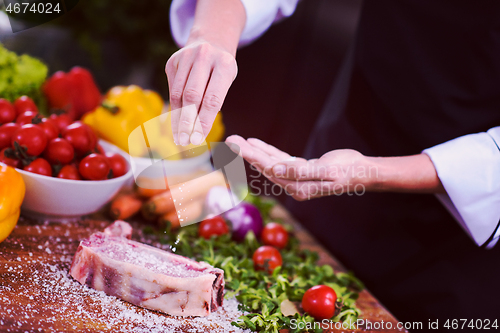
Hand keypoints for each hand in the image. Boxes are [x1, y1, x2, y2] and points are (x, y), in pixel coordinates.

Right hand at [166, 41, 237, 145]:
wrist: (210, 41)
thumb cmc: (221, 69)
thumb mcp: (226, 81)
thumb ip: (214, 102)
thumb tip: (197, 132)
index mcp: (224, 64)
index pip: (212, 99)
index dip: (204, 121)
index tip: (198, 139)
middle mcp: (204, 58)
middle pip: (192, 96)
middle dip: (188, 122)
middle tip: (186, 141)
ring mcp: (185, 57)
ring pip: (178, 94)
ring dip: (178, 119)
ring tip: (179, 138)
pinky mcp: (172, 62)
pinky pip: (172, 90)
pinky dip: (174, 109)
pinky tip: (175, 124)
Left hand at [226, 135, 373, 199]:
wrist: (363, 172)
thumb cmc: (348, 171)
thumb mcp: (327, 170)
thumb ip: (300, 172)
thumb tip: (275, 171)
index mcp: (297, 187)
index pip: (268, 169)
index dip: (250, 155)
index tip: (235, 144)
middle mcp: (293, 185)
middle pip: (265, 166)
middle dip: (246, 152)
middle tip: (230, 139)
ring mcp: (296, 178)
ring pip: (270, 162)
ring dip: (254, 151)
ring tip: (238, 140)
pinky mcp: (300, 170)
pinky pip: (280, 159)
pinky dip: (268, 151)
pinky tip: (256, 143)